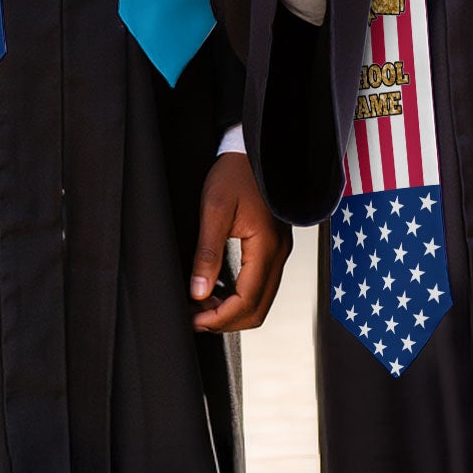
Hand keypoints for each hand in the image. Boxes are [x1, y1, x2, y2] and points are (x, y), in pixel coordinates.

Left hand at [190, 151, 290, 332]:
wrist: (252, 152)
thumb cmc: (234, 174)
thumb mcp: (214, 210)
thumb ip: (207, 253)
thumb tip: (198, 292)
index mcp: (266, 247)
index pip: (247, 301)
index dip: (220, 318)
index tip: (194, 320)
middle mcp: (278, 254)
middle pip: (257, 309)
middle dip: (226, 320)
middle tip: (195, 318)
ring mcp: (279, 252)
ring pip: (260, 300)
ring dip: (232, 310)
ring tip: (201, 305)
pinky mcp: (273, 248)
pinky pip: (261, 285)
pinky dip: (240, 296)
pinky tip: (218, 291)